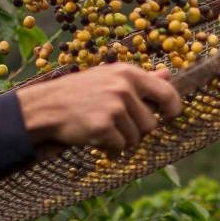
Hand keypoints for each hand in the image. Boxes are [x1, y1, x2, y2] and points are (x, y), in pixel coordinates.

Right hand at [17, 64, 182, 152]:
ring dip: (121, 139)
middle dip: (137, 130)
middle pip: (151, 124)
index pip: (167, 93)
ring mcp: (114, 108)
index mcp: (128, 73)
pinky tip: (94, 135)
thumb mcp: (110, 77)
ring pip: (136, 138)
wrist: (46, 106)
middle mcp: (123, 88)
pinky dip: (108, 147)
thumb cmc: (79, 92)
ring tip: (101, 127)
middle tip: (115, 124)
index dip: (173, 109)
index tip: (170, 117)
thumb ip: (141, 79)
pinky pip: (119, 147)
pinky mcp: (103, 126)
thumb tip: (168, 75)